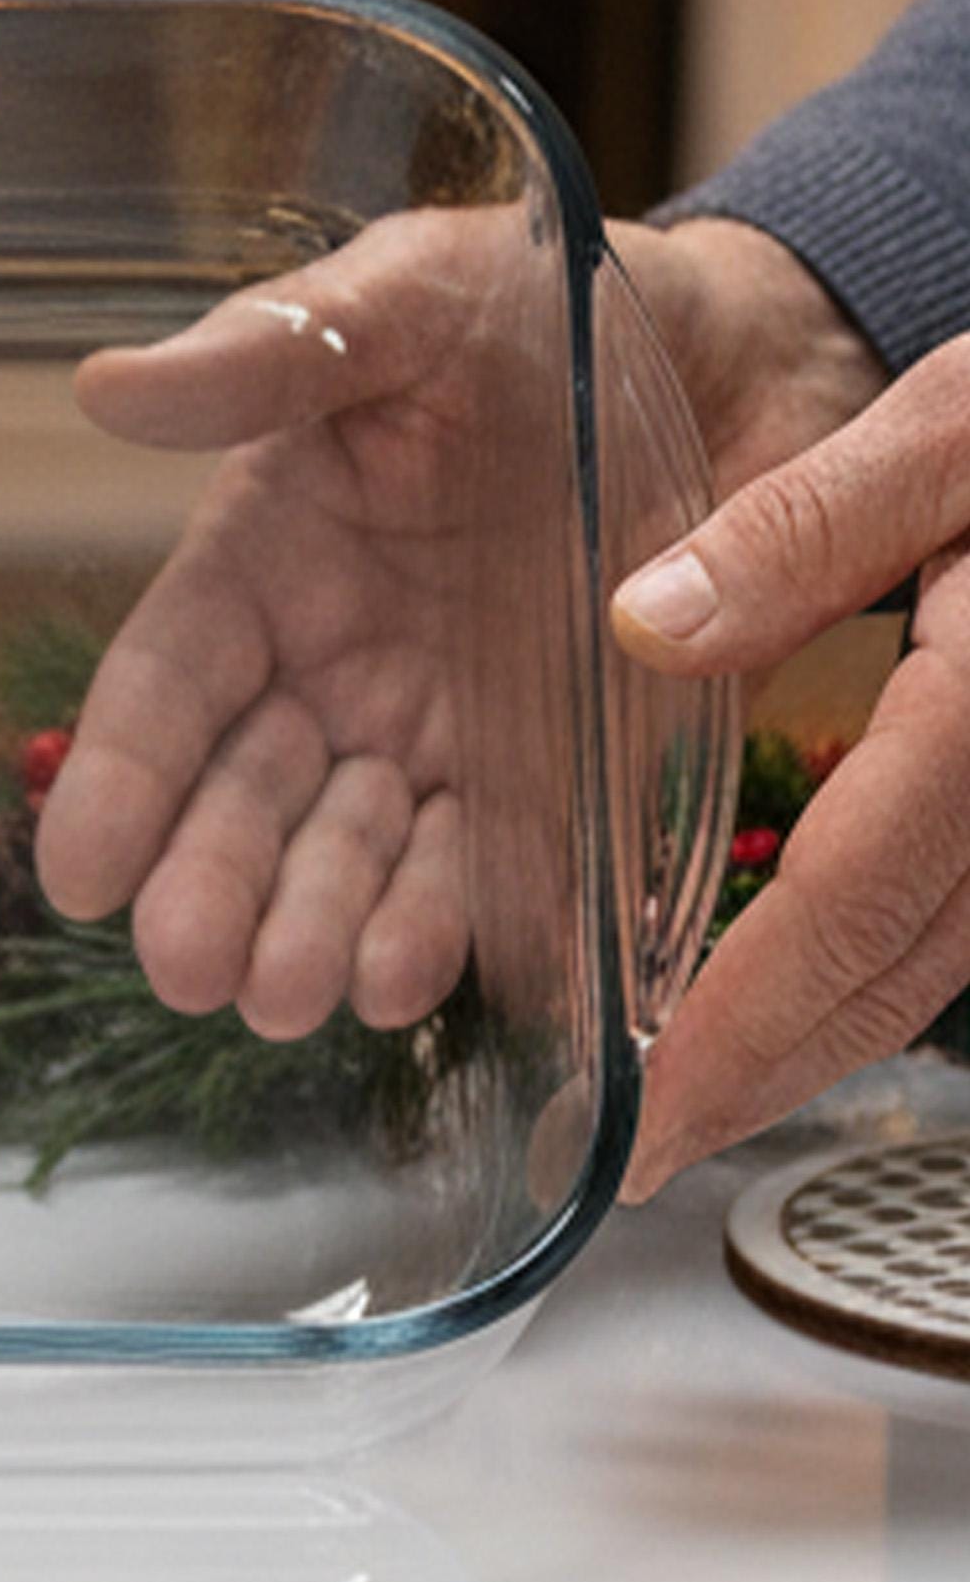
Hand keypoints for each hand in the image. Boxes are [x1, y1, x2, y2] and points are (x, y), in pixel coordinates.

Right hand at [36, 208, 880, 1046]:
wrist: (748, 349)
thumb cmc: (547, 304)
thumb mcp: (410, 294)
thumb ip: (271, 353)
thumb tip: (106, 388)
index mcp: (266, 559)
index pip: (167, 688)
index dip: (119, 779)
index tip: (78, 871)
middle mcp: (332, 670)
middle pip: (241, 803)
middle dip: (209, 891)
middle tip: (191, 968)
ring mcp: (436, 740)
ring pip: (346, 865)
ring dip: (312, 936)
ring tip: (296, 994)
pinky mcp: (551, 786)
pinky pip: (484, 881)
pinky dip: (442, 937)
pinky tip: (411, 979)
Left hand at [611, 334, 969, 1193]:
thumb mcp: (956, 430)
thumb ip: (805, 527)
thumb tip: (643, 631)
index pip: (857, 903)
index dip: (749, 1022)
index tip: (654, 1111)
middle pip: (900, 974)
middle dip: (768, 1074)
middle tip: (646, 1151)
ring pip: (936, 967)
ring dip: (815, 1039)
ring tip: (690, 1101)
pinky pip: (956, 917)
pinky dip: (867, 971)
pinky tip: (783, 991)